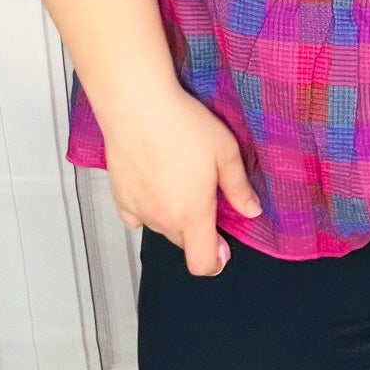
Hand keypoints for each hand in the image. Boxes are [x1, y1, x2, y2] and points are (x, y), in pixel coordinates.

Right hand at [101, 83, 261, 276]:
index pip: (202, 262)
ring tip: (179, 182)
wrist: (138, 106)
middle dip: (197, 231)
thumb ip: (239, 188)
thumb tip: (251, 210)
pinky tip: (153, 186)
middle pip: (183, 243)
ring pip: (160, 227)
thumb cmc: (183, 125)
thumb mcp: (226, 152)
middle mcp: (163, 219)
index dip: (216, 262)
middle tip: (205, 198)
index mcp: (192, 214)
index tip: (223, 248)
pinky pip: (135, 216)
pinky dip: (146, 209)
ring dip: (173, 217)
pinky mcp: (118, 195)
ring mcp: (137, 209)